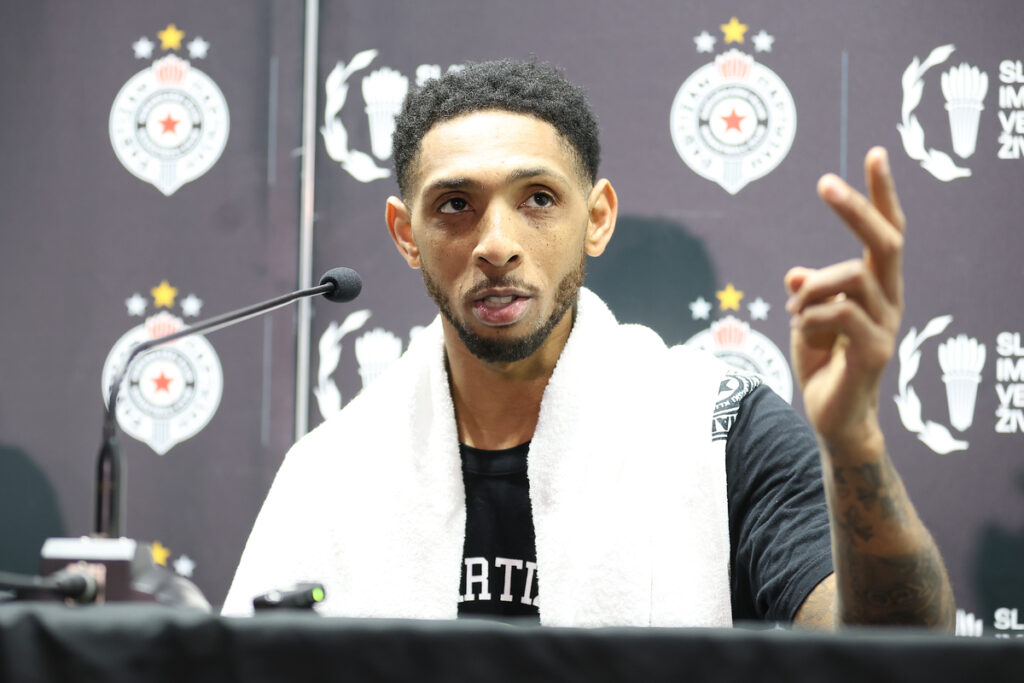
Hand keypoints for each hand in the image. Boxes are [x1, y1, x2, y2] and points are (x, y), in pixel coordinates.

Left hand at [785, 147, 905, 451]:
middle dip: (855, 208)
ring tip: (793, 311)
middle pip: (884, 242)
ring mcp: (887, 325)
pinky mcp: (876, 351)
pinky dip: (809, 318)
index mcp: (877, 287)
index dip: (881, 195)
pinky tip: (801, 333)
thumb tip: (794, 273)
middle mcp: (890, 300)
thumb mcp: (804, 321)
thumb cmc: (822, 366)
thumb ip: (805, 295)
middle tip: (824, 183)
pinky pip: (839, 313)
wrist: (834, 419)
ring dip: (810, 289)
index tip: (875, 153)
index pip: (888, 232)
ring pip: (849, 277)